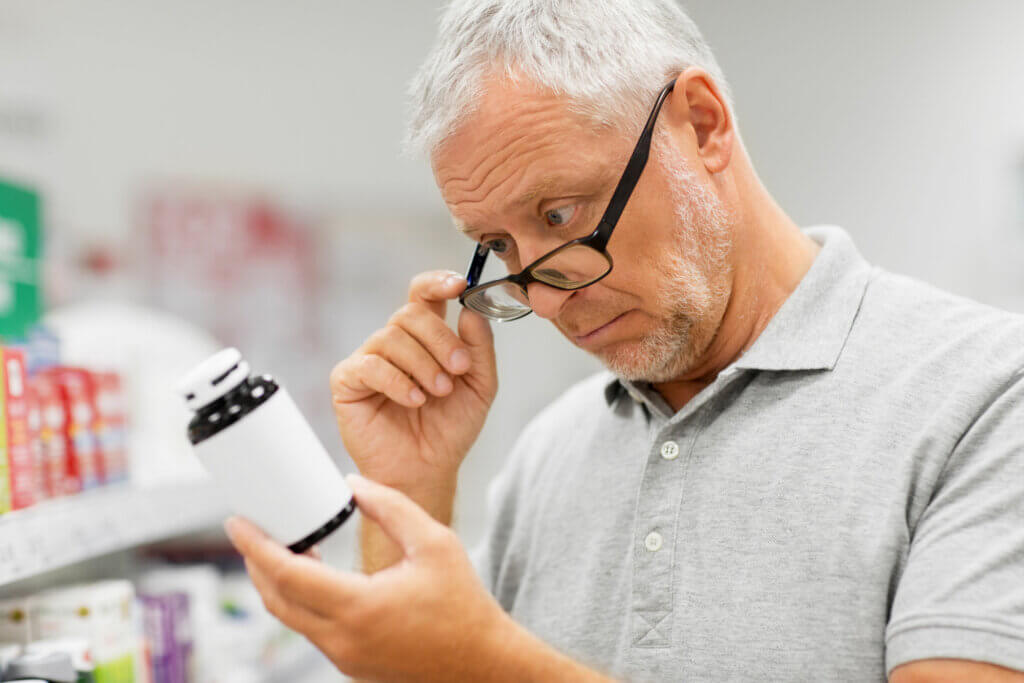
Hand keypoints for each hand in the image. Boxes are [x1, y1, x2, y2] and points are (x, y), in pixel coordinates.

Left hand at [225, 474, 514, 681]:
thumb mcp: (435, 542)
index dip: (255, 546)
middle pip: (276, 599)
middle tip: (249, 529)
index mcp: (359, 607)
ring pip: (290, 617)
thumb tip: (352, 483)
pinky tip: (310, 574)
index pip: (287, 574)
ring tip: (278, 545)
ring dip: (276, 582)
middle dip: (255, 562)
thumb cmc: (463, 604)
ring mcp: (344, 657)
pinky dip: (299, 600)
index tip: (237, 522)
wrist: (482, 662)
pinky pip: (311, 629)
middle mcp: (343, 639)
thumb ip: (390, 508)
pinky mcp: (351, 664)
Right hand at [330, 271, 496, 496]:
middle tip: (458, 370)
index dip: (438, 282)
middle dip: (440, 339)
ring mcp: (368, 359)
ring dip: (422, 364)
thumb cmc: (449, 428)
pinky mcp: (348, 381)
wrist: (427, 469)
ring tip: (437, 392)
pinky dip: (396, 381)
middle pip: (411, 313)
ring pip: (391, 337)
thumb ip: (479, 348)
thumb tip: (470, 311)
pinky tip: (414, 399)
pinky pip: (369, 365)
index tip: (460, 285)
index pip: (423, 294)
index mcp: (425, 337)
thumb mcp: (480, 386)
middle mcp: (394, 342)